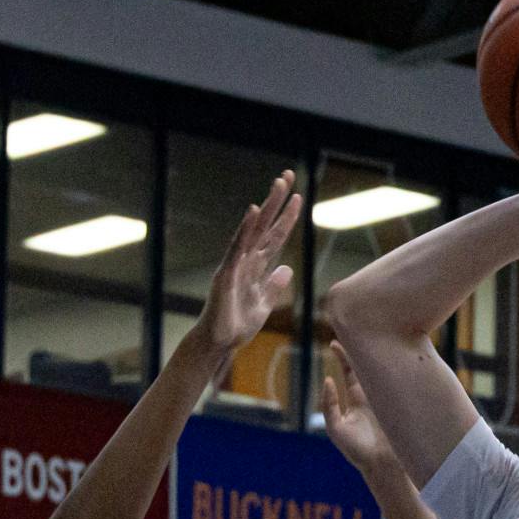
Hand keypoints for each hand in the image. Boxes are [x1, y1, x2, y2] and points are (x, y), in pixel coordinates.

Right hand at [196, 172, 299, 352]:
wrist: (219, 343)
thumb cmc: (237, 324)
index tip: (298, 196)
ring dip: (266, 207)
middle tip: (288, 175)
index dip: (287, 216)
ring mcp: (235, 264)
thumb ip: (274, 285)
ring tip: (278, 186)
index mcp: (257, 266)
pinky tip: (253, 211)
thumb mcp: (264, 303)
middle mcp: (245, 259)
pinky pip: (238, 247)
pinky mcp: (226, 274)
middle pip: (265, 225)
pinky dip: (245, 229)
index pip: (275, 235)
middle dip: (277, 201)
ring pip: (253, 230)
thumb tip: (286, 269)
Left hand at [320, 341, 399, 478]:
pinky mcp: (401, 402)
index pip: (349, 372)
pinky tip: (395, 354)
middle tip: (357, 327)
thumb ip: (329, 405)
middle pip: (367, 365)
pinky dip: (398, 367)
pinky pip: (399, 381)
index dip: (343, 356)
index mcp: (357, 400)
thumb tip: (328, 379)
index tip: (335, 341)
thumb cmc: (358, 451)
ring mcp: (389, 397)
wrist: (384, 466)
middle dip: (362, 347)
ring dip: (379, 354)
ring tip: (374, 335)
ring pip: (384, 369)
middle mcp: (373, 395)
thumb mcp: (336, 428)